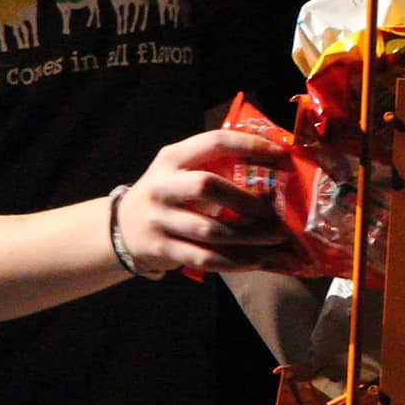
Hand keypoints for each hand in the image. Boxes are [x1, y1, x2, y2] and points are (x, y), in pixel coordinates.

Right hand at [117, 130, 289, 275]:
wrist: (123, 226)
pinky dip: (234, 262)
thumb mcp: (181, 170)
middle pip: (208, 186)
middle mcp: (162, 186)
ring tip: (276, 239)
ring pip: (210, 230)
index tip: (281, 155)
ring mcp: (158, 219)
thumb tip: (275, 170)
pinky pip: (203, 257)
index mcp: (173, 157)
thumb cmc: (169, 193)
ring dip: (249, 237)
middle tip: (276, 212)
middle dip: (247, 200)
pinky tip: (255, 261)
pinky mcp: (161, 248)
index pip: (214, 142)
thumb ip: (216, 166)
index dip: (250, 146)